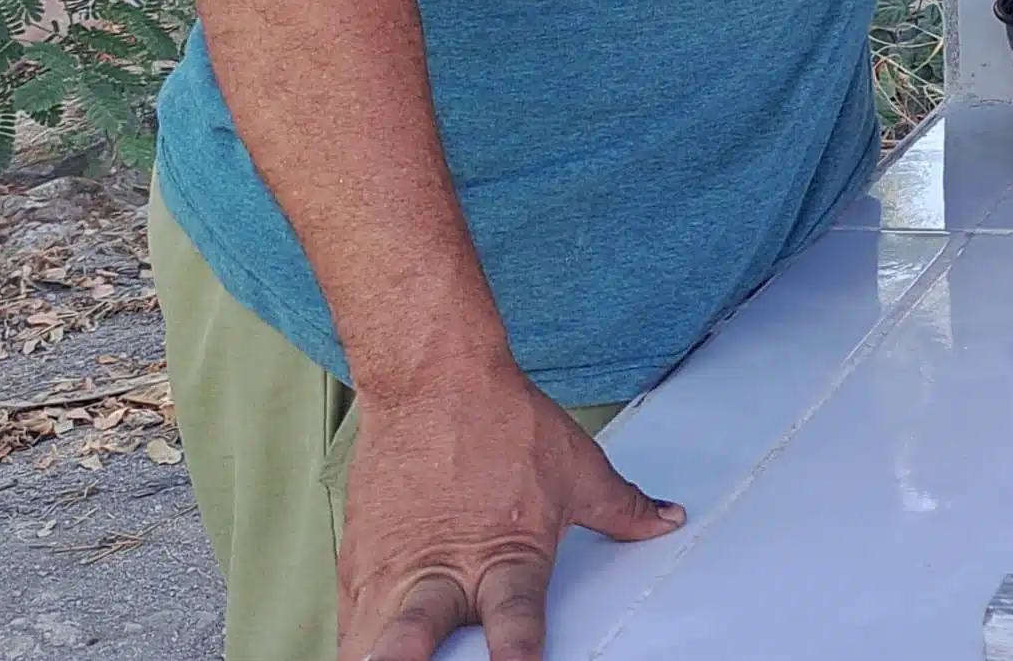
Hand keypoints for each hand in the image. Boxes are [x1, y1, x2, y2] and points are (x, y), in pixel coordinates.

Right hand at [336, 364, 680, 660]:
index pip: (514, 619)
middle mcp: (441, 569)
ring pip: (365, 640)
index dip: (516, 652)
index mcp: (505, 555)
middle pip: (409, 637)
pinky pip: (347, 618)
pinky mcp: (355, 560)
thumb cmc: (503, 423)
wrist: (433, 380)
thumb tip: (665, 520)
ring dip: (375, 660)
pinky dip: (356, 643)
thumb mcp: (577, 469)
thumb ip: (622, 508)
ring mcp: (389, 568)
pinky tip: (364, 656)